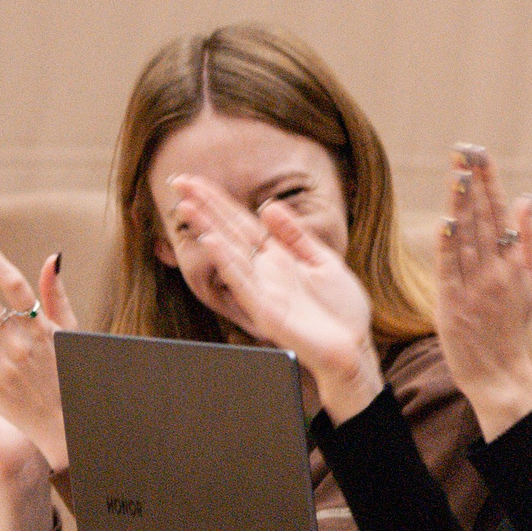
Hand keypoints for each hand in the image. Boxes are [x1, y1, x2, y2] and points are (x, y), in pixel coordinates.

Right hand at [173, 176, 381, 421]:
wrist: (353, 349)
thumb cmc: (340, 310)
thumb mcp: (323, 262)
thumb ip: (296, 235)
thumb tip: (268, 205)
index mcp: (278, 258)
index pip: (242, 223)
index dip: (220, 201)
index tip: (196, 181)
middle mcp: (264, 272)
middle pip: (229, 232)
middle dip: (205, 208)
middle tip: (178, 183)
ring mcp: (262, 291)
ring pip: (229, 253)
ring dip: (208, 229)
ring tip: (187, 207)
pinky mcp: (267, 312)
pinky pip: (243, 282)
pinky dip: (227, 261)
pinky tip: (212, 242)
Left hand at [435, 144, 531, 440]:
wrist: (498, 372)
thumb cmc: (513, 326)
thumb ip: (530, 240)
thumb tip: (527, 198)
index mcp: (514, 262)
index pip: (500, 212)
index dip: (489, 181)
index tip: (480, 154)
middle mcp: (496, 269)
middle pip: (483, 217)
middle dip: (473, 181)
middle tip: (465, 149)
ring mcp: (475, 286)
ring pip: (467, 237)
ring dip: (461, 203)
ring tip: (457, 171)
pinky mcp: (453, 303)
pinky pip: (450, 268)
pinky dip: (449, 243)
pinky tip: (447, 219)